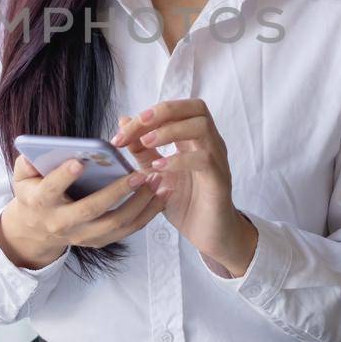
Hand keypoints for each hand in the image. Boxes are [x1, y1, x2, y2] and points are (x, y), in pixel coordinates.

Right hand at [0, 154, 167, 269]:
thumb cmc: (34, 193)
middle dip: (117, 192)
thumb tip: (40, 147)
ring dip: (140, 204)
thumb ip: (28, 160)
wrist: (36, 230)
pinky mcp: (99, 241)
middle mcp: (62, 223)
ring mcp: (83, 235)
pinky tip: (161, 196)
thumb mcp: (23, 176)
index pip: (52, 190)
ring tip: (157, 182)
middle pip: (92, 209)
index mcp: (41, 203)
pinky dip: (147, 214)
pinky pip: (127, 230)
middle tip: (139, 174)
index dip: (63, 177)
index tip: (79, 162)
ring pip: (115, 223)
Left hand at [112, 99, 258, 277]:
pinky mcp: (219, 179)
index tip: (121, 130)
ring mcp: (217, 159)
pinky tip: (159, 168)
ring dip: (170, 130)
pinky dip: (179, 159)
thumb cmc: (186, 202)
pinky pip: (204, 159)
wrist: (209, 234)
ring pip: (202, 127)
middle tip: (137, 125)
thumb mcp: (156, 173)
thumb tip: (123, 122)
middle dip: (163, 112)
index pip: (176, 110)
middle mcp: (209, 143)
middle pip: (195, 107)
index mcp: (193, 139)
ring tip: (146, 142)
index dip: (148, 114)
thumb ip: (142, 150)